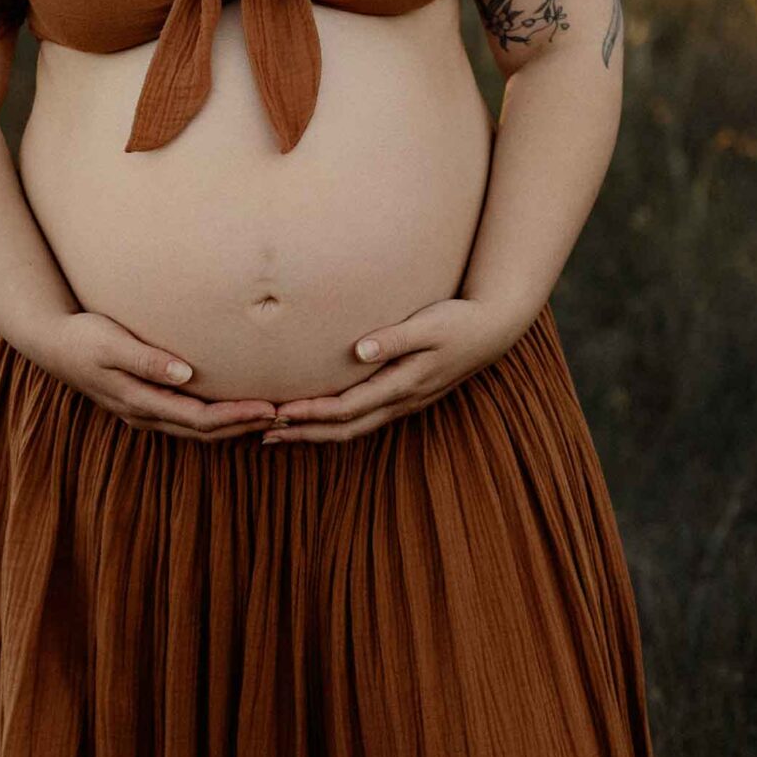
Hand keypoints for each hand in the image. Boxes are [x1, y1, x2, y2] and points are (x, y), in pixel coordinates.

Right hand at [39, 312, 278, 442]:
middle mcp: (145, 415)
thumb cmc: (83, 337)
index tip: (270, 408)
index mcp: (140, 403)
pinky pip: (188, 420)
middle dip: (244, 427)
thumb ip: (146, 359)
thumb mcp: (111, 343)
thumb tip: (185, 374)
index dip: (236, 417)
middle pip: (205, 432)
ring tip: (268, 416)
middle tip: (285, 416)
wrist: (52, 343)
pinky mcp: (146, 404)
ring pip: (197, 431)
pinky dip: (215, 419)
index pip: (199, 419)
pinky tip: (233, 409)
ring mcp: (145, 413)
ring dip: (233, 427)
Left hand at [261, 296, 531, 444]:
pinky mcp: (404, 396)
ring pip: (353, 429)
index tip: (279, 412)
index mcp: (403, 385)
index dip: (311, 413)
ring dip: (316, 433)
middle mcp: (401, 402)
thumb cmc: (459, 322)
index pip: (347, 408)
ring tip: (280, 432)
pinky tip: (318, 418)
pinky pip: (363, 419)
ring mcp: (403, 403)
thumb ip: (394, 338)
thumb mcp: (429, 325)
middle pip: (345, 429)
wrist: (492, 330)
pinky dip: (335, 423)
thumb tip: (358, 350)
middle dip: (304, 433)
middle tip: (263, 434)